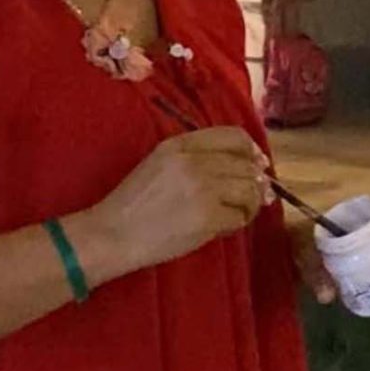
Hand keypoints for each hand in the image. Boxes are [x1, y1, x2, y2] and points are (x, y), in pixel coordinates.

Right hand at [80, 126, 272, 278]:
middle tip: (251, 198)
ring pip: (249, 190)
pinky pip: (240, 217)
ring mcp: (202, 188)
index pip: (235, 136)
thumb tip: (249, 165)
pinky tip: (223, 227)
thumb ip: (199, 158)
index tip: (257, 165)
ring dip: (249, 204)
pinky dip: (237, 223)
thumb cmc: (135, 203)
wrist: (112, 234)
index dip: (252, 151)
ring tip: (237, 213)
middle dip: (255, 183)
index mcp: (181, 144)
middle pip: (246, 165)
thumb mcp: (161, 163)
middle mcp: (194, 161)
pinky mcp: (207, 216)